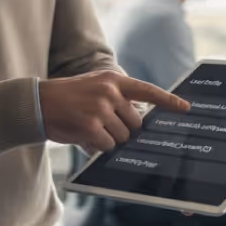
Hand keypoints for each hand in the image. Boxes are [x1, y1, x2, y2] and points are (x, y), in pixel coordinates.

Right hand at [39, 70, 189, 152]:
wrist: (39, 103)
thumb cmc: (69, 99)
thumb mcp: (95, 89)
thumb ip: (117, 100)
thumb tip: (139, 122)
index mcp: (112, 80)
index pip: (147, 90)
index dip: (168, 100)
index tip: (186, 108)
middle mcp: (109, 92)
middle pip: (136, 122)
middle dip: (124, 129)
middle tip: (103, 124)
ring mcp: (100, 108)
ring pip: (123, 137)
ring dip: (110, 139)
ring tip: (90, 127)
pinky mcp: (91, 126)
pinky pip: (108, 145)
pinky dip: (98, 146)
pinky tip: (84, 135)